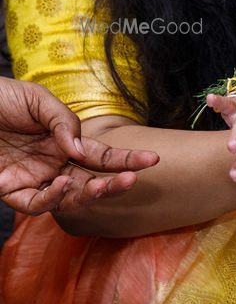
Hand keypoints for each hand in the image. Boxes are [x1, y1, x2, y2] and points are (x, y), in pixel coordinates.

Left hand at [0, 79, 158, 213]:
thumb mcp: (35, 99)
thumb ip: (63, 121)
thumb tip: (81, 147)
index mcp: (64, 141)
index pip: (101, 155)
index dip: (127, 159)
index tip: (153, 160)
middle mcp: (52, 163)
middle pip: (91, 180)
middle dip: (113, 184)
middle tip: (130, 181)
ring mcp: (32, 178)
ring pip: (68, 198)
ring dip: (87, 195)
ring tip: (98, 186)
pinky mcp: (9, 190)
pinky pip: (35, 204)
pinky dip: (51, 199)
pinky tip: (61, 184)